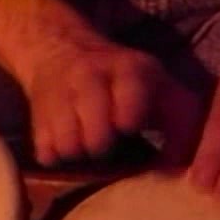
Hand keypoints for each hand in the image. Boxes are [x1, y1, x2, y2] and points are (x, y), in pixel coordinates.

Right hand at [24, 39, 201, 165]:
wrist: (61, 51)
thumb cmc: (124, 85)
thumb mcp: (160, 90)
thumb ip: (182, 125)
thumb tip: (180, 168)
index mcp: (126, 70)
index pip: (127, 92)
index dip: (128, 115)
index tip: (129, 128)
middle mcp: (87, 79)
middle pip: (94, 134)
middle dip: (103, 145)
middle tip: (108, 144)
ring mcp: (58, 98)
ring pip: (68, 146)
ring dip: (80, 154)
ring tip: (87, 145)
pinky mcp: (36, 119)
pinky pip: (46, 153)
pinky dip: (57, 157)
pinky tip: (66, 146)